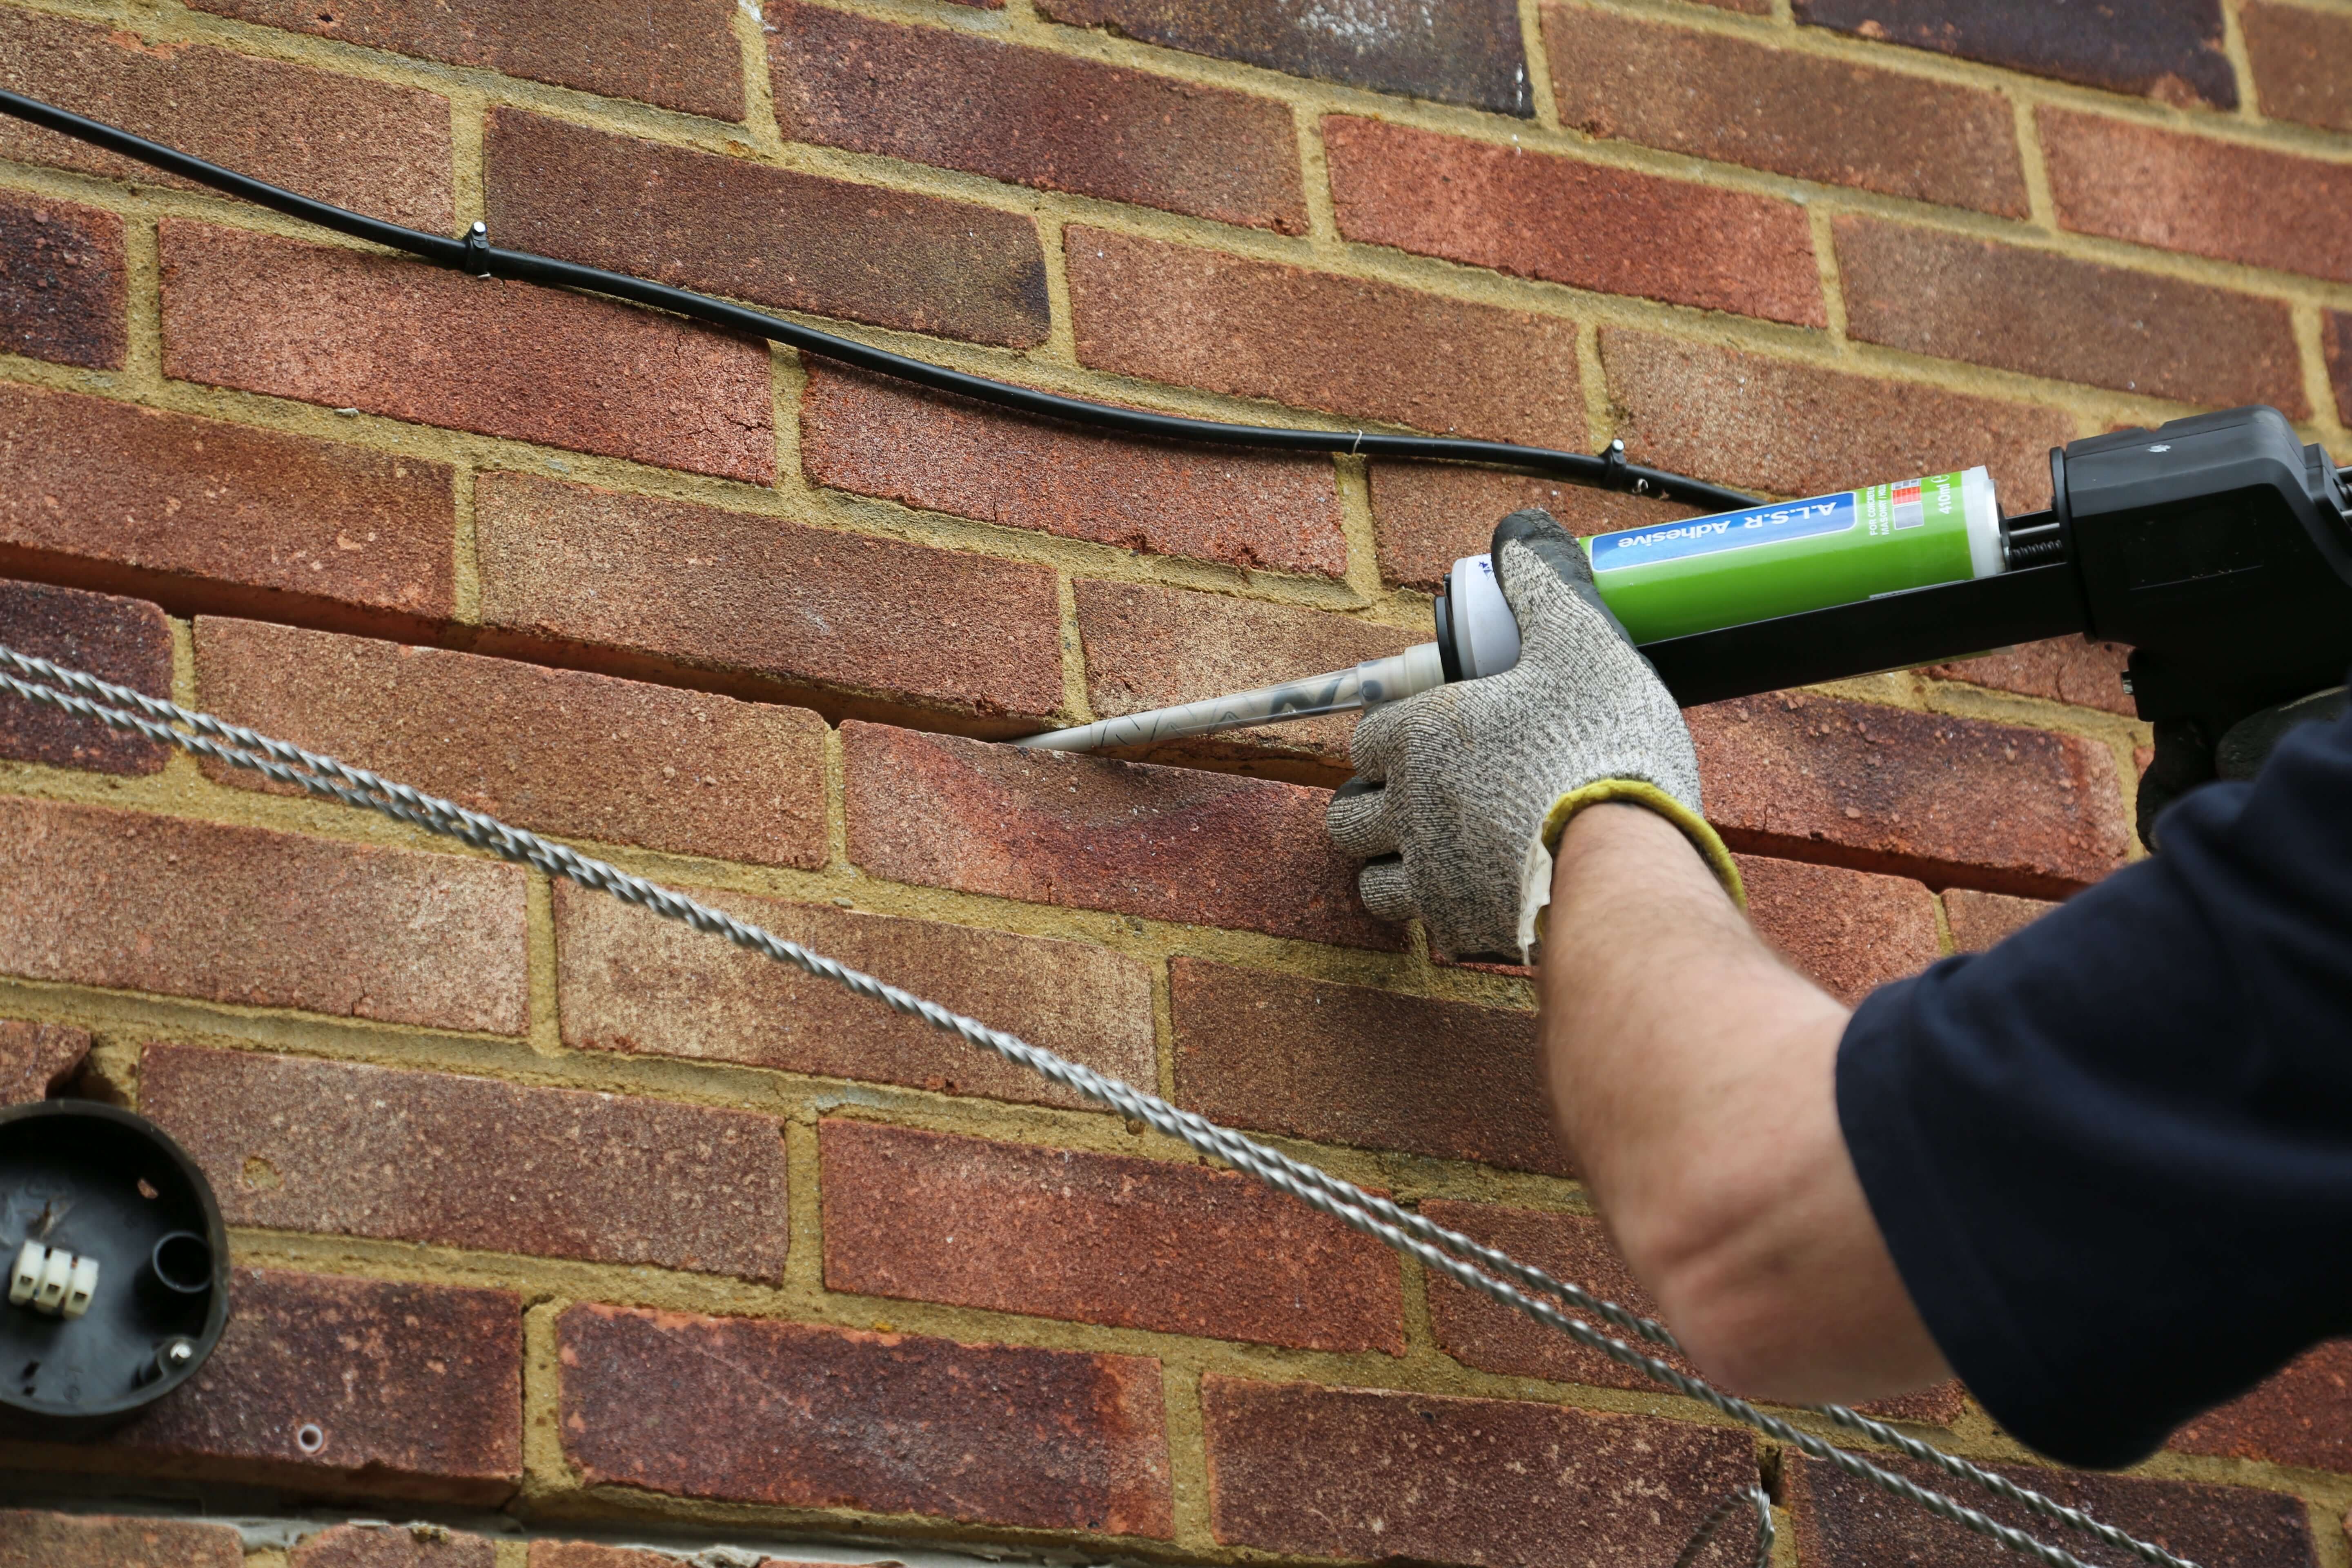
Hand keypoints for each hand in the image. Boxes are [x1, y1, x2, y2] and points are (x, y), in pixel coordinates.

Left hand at [1326, 508, 1740, 959]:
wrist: (1630, 862)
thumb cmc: (1603, 746)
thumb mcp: (1583, 642)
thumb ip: (1546, 585)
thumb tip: (1522, 531)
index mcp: (1420, 737)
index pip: (1368, 739)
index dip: (1393, 736)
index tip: (1434, 735)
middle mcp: (1408, 809)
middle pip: (1351, 812)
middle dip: (1375, 805)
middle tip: (1428, 797)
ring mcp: (1429, 877)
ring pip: (1373, 879)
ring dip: (1393, 864)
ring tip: (1442, 849)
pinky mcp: (1464, 930)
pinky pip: (1426, 926)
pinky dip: (1440, 910)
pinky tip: (1479, 892)